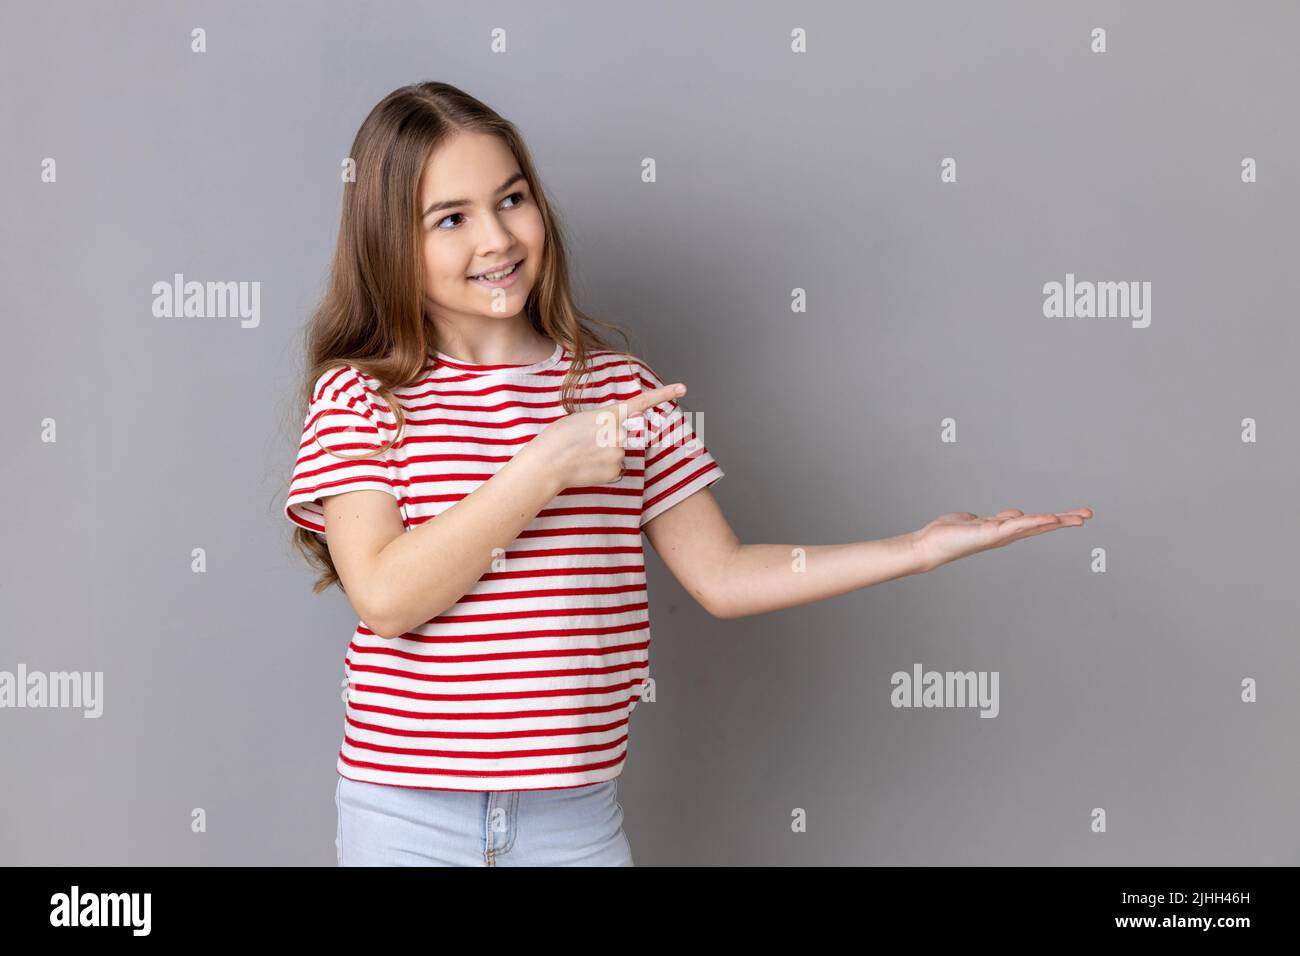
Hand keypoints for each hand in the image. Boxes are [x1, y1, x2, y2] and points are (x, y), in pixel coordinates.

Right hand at [525, 380, 688, 489]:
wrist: (548, 463)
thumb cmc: (558, 438)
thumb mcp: (581, 419)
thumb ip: (603, 423)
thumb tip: (613, 436)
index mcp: (610, 414)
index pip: (643, 402)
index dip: (664, 394)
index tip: (683, 388)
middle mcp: (620, 432)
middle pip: (626, 435)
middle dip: (612, 439)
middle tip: (588, 443)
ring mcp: (620, 453)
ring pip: (620, 454)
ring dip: (606, 455)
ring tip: (584, 456)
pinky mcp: (617, 471)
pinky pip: (616, 469)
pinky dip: (605, 470)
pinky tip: (588, 468)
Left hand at [909, 507, 1093, 572]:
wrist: (929, 546)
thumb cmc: (949, 534)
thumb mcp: (979, 520)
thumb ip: (997, 518)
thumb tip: (1015, 513)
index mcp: (1004, 530)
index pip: (1035, 523)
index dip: (1056, 519)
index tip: (1077, 515)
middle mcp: (1005, 535)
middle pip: (1041, 526)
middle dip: (1065, 520)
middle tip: (1088, 516)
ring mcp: (1000, 535)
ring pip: (1034, 525)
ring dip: (1057, 520)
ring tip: (1079, 518)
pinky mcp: (991, 534)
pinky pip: (1017, 525)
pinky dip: (1034, 521)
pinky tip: (1050, 518)